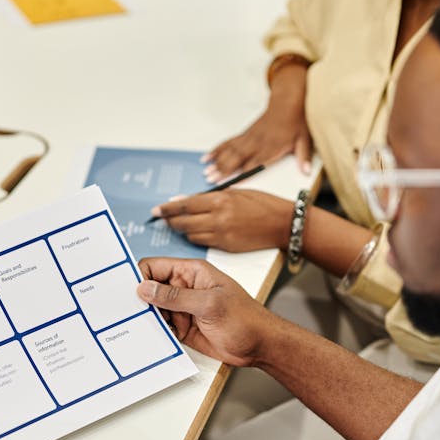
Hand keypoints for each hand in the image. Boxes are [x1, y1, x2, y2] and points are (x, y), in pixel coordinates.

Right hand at [137, 257, 268, 366]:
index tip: (126, 292)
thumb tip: (145, 288)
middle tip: (124, 313)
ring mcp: (182, 308)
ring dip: (145, 318)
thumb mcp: (209, 305)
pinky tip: (147, 338)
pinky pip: (161, 327)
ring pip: (153, 309)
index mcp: (191, 272)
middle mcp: (184, 288)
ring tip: (134, 328)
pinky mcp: (182, 327)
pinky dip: (154, 332)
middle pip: (150, 288)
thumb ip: (175, 297)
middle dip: (138, 300)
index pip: (154, 266)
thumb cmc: (245, 319)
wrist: (260, 346)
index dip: (139, 277)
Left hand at [151, 189, 292, 251]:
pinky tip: (195, 232)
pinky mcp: (226, 247)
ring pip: (191, 235)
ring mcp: (222, 235)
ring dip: (182, 230)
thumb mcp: (235, 193)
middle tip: (162, 218)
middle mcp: (219, 218)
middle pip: (184, 222)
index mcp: (220, 201)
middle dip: (170, 221)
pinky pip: (203, 242)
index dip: (168, 208)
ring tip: (178, 224)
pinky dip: (196, 237)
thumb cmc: (261, 204)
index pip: (185, 204)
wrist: (282, 224)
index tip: (156, 210)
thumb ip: (208, 197)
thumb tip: (183, 200)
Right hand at [204, 66, 311, 179]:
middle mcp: (257, 142)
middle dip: (223, 169)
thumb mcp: (305, 139)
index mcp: (271, 146)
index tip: (233, 183)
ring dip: (217, 162)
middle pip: (237, 158)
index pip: (255, 164)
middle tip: (211, 179)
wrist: (288, 101)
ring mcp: (249, 137)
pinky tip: (208, 156)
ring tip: (206, 171)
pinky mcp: (245, 133)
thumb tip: (306, 170)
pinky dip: (217, 150)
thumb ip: (303, 156)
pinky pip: (228, 142)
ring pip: (230, 151)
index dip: (243, 174)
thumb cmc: (296, 120)